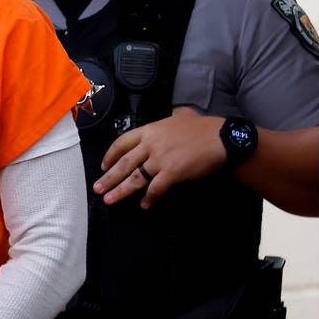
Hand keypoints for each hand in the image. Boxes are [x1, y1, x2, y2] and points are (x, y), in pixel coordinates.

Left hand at [94, 107, 226, 207]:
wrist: (221, 138)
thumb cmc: (203, 127)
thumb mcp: (180, 116)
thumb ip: (171, 118)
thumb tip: (175, 114)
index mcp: (149, 130)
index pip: (121, 143)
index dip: (110, 155)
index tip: (103, 165)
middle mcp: (150, 145)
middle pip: (123, 163)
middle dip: (109, 177)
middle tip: (98, 188)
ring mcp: (159, 159)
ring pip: (134, 177)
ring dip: (120, 191)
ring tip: (110, 199)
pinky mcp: (171, 172)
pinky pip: (155, 188)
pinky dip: (149, 198)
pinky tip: (145, 204)